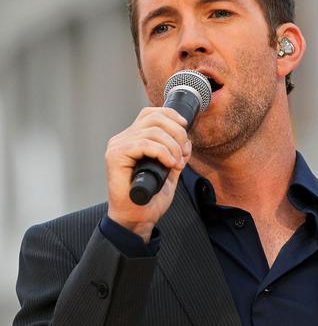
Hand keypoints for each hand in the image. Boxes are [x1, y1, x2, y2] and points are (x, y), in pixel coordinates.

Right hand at [105, 107, 190, 241]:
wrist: (137, 219)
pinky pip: (144, 144)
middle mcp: (123, 139)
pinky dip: (162, 152)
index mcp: (133, 139)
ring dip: (172, 146)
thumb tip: (186, 141)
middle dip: (176, 131)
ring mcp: (118, 146)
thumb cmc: (149, 198)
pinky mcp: (116, 156)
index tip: (185, 127)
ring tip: (178, 163)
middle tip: (184, 151)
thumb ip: (175, 154)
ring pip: (152, 131)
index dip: (170, 115)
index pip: (151, 114)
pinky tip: (170, 163)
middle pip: (154, 118)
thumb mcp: (168, 170)